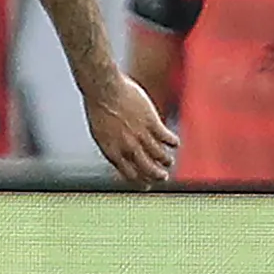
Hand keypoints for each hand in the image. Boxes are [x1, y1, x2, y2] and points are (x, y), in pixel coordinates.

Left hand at [85, 71, 178, 186]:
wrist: (103, 89)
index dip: (140, 181)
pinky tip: (175, 143)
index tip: (148, 184)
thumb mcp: (101, 132)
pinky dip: (172, 142)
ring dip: (166, 160)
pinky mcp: (151, 122)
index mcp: (113, 152)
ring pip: (159, 155)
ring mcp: (140, 135)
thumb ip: (113, 145)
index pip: (129, 174)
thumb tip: (119, 153)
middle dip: (157, 175)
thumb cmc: (98, 107)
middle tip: (163, 176)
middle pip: (147, 168)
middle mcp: (128, 147)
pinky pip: (166, 137)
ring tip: (169, 161)